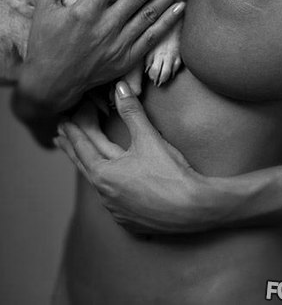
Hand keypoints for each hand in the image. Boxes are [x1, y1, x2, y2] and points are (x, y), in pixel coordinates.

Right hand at [18, 0, 191, 115]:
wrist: (51, 85)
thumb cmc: (45, 43)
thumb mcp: (44, 6)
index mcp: (85, 10)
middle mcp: (105, 26)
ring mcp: (119, 43)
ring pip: (150, 12)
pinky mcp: (127, 58)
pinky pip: (152, 37)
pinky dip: (168, 21)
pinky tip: (181, 6)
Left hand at [55, 81, 224, 232]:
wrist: (194, 208)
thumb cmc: (171, 173)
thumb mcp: (149, 138)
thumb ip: (131, 112)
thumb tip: (120, 87)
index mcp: (104, 174)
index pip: (82, 147)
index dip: (72, 131)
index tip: (63, 120)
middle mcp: (105, 195)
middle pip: (84, 166)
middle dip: (72, 148)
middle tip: (59, 136)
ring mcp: (116, 211)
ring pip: (97, 185)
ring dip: (90, 167)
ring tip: (85, 160)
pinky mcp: (130, 221)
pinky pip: (112, 201)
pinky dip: (107, 187)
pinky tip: (111, 187)